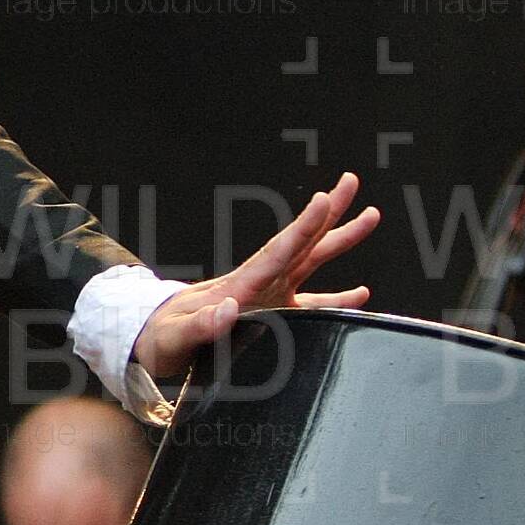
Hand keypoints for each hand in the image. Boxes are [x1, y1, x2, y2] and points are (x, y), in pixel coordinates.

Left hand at [132, 172, 379, 384]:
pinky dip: (337, 298)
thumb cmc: (160, 340)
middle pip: (300, 244)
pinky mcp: (272, 317)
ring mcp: (268, 298)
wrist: (153, 344)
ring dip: (339, 240)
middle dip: (327, 214)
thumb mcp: (173, 337)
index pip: (276, 252)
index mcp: (239, 287)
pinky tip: (361, 293)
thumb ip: (200, 326)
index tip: (323, 199)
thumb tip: (229, 308)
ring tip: (370, 216)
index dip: (302, 228)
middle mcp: (259, 285)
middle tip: (351, 181)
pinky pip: (312, 305)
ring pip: (311, 264)